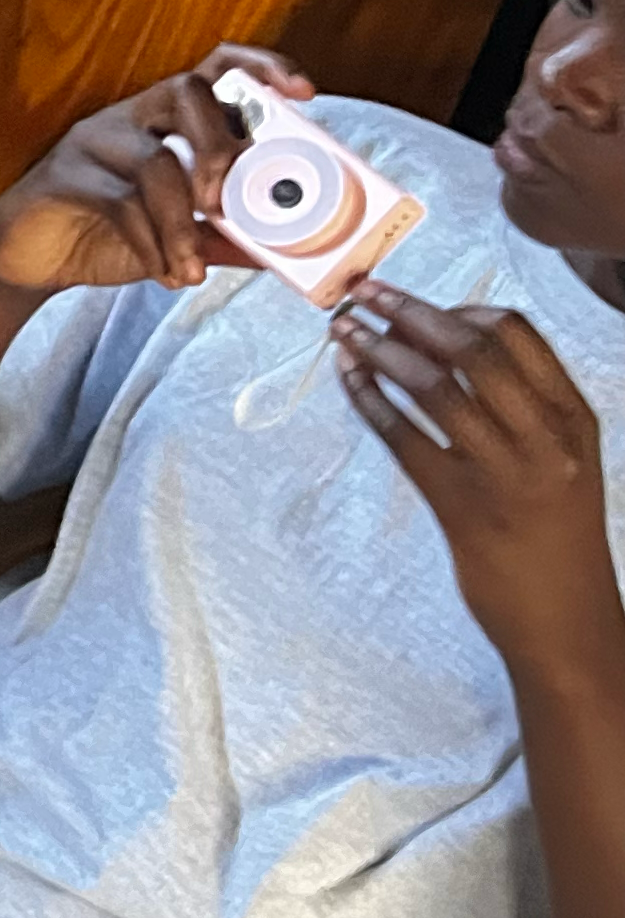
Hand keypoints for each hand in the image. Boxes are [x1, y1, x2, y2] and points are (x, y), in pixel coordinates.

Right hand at [0, 44, 313, 295]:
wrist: (30, 259)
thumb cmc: (106, 233)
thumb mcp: (180, 235)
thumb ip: (229, 236)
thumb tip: (289, 253)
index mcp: (164, 118)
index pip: (215, 66)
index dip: (262, 67)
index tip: (303, 93)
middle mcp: (130, 115)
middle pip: (186, 92)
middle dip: (222, 148)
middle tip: (229, 205)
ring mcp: (94, 141)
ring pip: (155, 159)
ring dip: (183, 223)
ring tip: (192, 268)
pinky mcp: (64, 176)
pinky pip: (120, 202)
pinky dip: (153, 245)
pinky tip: (164, 272)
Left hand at [338, 285, 624, 671]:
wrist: (567, 622)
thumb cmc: (557, 534)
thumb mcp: (564, 459)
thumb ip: (525, 405)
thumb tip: (449, 342)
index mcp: (574, 419)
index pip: (518, 335)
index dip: (454, 305)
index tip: (410, 298)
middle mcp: (547, 439)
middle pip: (471, 349)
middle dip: (408, 313)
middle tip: (362, 295)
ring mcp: (505, 473)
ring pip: (435, 387)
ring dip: (379, 350)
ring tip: (343, 332)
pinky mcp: (461, 507)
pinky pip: (404, 437)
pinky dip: (369, 400)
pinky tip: (348, 381)